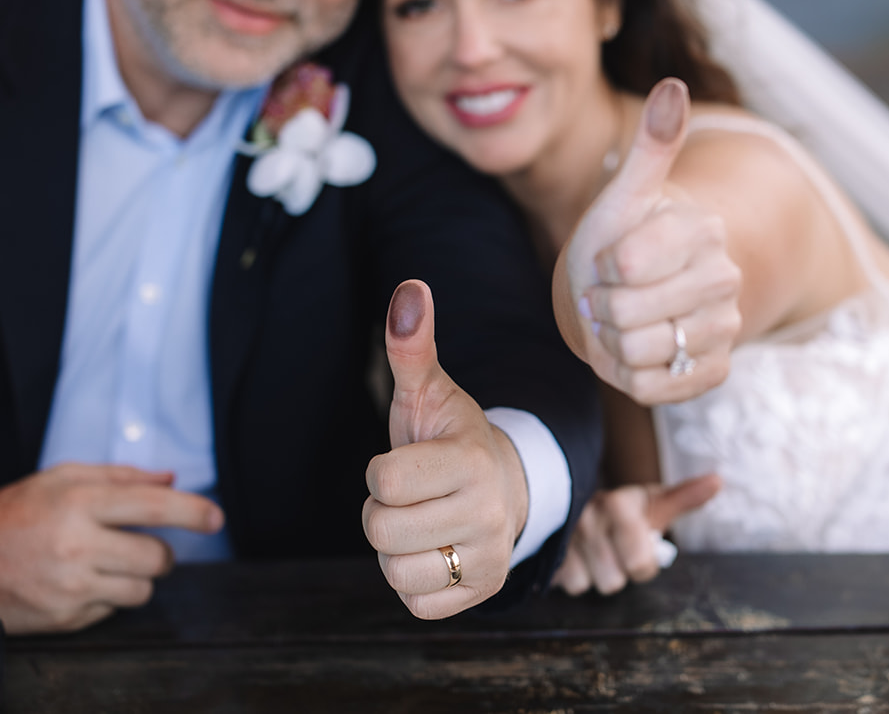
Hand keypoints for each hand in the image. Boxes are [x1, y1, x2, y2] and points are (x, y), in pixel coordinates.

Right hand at [0, 463, 223, 633]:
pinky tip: (78, 581)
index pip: (154, 508)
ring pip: (142, 589)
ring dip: (136, 576)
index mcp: (79, 503)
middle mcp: (77, 545)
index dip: (193, 512)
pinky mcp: (64, 618)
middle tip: (141, 544)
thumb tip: (171, 481)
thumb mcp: (61, 478)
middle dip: (161, 552)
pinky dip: (106, 596)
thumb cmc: (13, 513)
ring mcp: (70, 587)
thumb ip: (121, 477)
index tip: (216, 518)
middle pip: (158, 557)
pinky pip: (112, 610)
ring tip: (105, 562)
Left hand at [363, 280, 529, 618]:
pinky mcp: (482, 592)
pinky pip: (414, 602)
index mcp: (471, 460)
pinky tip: (433, 551)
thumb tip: (410, 287)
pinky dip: (412, 581)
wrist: (507, 486)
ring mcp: (488, 557)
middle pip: (382, 531)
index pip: (385, 482)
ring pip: (395, 571)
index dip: (381, 473)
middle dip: (382, 512)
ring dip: (395, 549)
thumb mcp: (428, 391)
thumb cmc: (451, 438)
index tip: (405, 464)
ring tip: (422, 523)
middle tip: (410, 496)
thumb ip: (411, 343)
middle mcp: (488, 512)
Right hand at [551, 475, 721, 595]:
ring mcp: (562, 533)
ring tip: (594, 552)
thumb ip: (684, 497)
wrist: (573, 498)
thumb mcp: (653, 503)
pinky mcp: (544, 548)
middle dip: (617, 570)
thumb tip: (719, 480)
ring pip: (589, 584)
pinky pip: (567, 584)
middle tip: (613, 549)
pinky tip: (576, 556)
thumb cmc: (624, 511)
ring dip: (595, 574)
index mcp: (618, 504)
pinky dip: (574, 576)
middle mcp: (588, 515)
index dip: (643, 563)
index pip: (641, 564)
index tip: (637, 546)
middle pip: (613, 580)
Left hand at [560, 79, 741, 404]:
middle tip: (607, 295)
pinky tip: (633, 351)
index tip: (610, 258)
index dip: (601, 266)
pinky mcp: (715, 371)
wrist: (634, 291)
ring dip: (611, 342)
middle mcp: (724, 278)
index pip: (626, 264)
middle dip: (601, 308)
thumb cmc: (622, 235)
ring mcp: (723, 327)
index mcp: (701, 229)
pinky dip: (627, 374)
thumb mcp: (624, 194)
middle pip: (627, 313)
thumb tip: (672, 83)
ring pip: (637, 352)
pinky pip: (651, 387)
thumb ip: (653, 144)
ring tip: (620, 322)